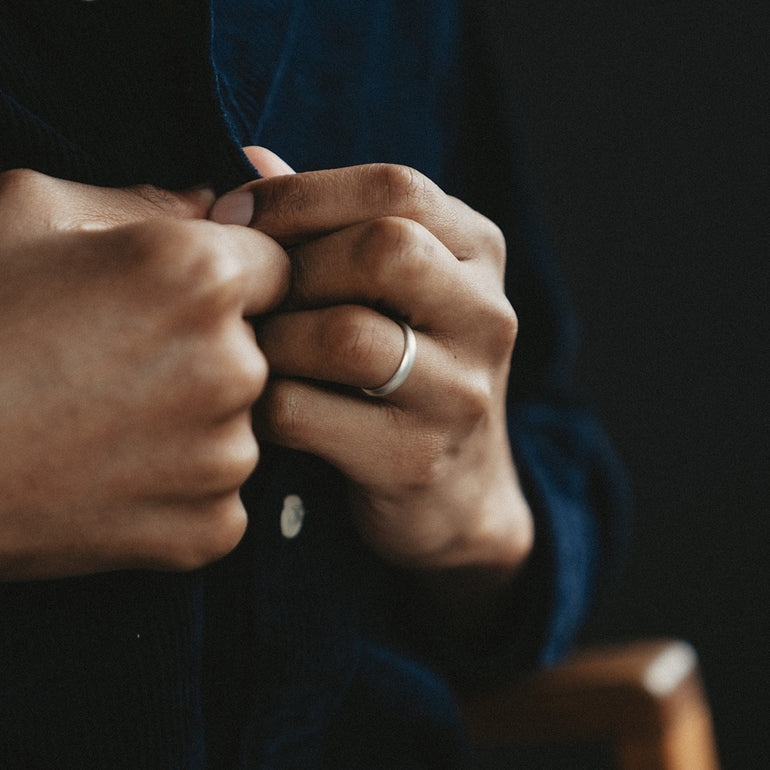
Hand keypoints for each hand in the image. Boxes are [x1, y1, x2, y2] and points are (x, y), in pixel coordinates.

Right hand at [0, 169, 288, 579]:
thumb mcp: (31, 215)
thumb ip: (143, 202)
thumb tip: (211, 202)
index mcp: (202, 277)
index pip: (278, 265)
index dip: (235, 277)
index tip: (184, 297)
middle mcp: (235, 367)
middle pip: (258, 347)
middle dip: (208, 348)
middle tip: (119, 365)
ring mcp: (227, 457)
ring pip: (238, 422)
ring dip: (192, 420)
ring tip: (103, 424)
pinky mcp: (211, 528)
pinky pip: (218, 492)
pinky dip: (177, 487)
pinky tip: (108, 476)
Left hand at [212, 154, 532, 579]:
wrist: (458, 492)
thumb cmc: (405, 371)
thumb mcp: (393, 289)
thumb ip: (331, 224)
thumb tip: (253, 159)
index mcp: (478, 252)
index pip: (396, 188)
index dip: (300, 193)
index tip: (231, 217)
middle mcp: (485, 314)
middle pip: (382, 251)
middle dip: (291, 266)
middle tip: (248, 295)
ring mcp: (461, 391)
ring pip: (344, 335)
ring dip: (272, 340)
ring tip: (253, 353)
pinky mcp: (418, 457)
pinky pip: (308, 412)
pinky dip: (263, 405)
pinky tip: (259, 407)